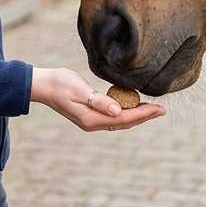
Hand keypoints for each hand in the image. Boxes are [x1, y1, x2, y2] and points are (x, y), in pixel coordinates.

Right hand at [30, 67, 165, 131]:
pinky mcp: (90, 115)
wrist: (44, 85)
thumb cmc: (60, 84)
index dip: (143, 114)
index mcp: (92, 119)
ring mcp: (91, 120)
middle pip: (125, 123)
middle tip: (162, 110)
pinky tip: (132, 105)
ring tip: (152, 109)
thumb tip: (119, 111)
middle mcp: (93, 123)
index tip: (159, 109)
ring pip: (120, 121)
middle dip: (144, 116)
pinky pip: (113, 117)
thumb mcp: (80, 89)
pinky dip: (126, 112)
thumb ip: (99, 101)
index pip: (124, 119)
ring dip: (136, 115)